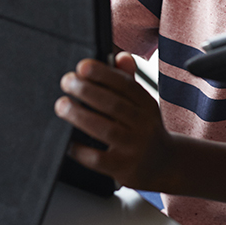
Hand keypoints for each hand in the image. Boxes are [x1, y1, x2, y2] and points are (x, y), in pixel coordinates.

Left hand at [55, 52, 173, 189]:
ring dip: (81, 116)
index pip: (127, 85)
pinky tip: (67, 141)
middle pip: (115, 105)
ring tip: (62, 105)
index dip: (104, 74)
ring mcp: (135, 148)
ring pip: (106, 130)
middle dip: (88, 91)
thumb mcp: (143, 105)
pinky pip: (99, 159)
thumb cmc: (144, 129)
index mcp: (147, 105)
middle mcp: (144, 125)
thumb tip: (120, 56)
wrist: (163, 165)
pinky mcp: (124, 169)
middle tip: (67, 81)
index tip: (82, 66)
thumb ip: (129, 81)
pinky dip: (81, 149)